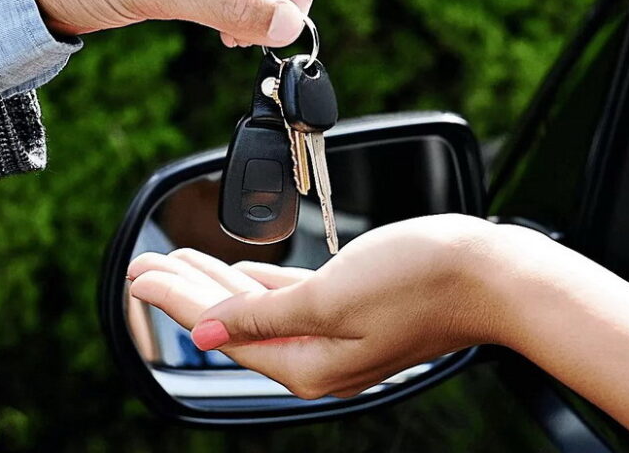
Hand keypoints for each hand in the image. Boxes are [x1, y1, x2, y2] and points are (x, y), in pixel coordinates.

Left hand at [127, 215, 534, 398]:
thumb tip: (204, 334)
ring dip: (216, 283)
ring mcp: (337, 336)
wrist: (490, 275)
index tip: (138, 276)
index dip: (175, 300)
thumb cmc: (419, 280)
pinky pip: (290, 299)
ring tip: (177, 262)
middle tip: (143, 266)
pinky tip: (241, 272)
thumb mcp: (329, 299)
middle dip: (185, 292)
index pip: (222, 332)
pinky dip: (259, 283)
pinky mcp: (353, 310)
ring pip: (258, 308)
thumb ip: (263, 317)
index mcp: (308, 365)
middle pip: (233, 323)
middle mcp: (318, 358)